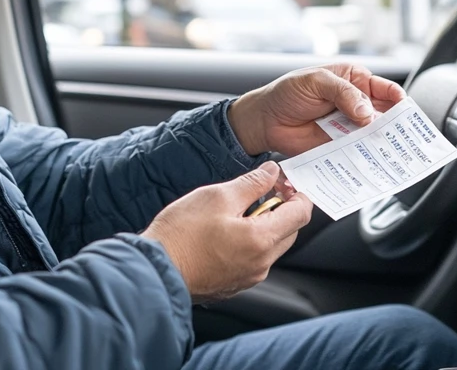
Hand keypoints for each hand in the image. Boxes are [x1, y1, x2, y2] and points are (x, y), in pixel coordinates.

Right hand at [142, 162, 312, 302]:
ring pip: (272, 247)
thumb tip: (272, 172)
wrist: (155, 269)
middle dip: (281, 210)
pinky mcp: (234, 285)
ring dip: (264, 227)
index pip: (301, 214)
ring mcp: (248, 277)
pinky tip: (225, 233)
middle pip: (290, 232)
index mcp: (261, 239)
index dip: (297, 194)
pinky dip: (250, 243)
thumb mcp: (218, 196)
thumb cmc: (182, 234)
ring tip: (235, 213)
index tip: (283, 183)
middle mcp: (261, 263)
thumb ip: (252, 183)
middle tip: (258, 194)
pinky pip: (254, 260)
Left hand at [227, 63, 404, 156]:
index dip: (397, 99)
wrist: (265, 120)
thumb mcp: (315, 82)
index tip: (404, 111)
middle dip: (396, 124)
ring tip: (395, 152)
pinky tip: (375, 161)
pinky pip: (360, 151)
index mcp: (354, 80)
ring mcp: (350, 126)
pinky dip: (368, 156)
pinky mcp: (341, 146)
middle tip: (405, 135)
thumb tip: (367, 112)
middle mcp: (357, 103)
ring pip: (375, 134)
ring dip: (384, 142)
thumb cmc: (288, 93)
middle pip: (385, 113)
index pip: (384, 88)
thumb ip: (343, 93)